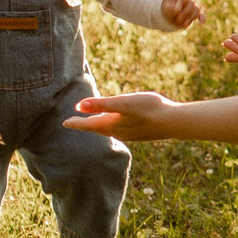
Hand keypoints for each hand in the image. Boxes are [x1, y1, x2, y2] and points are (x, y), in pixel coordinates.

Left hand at [63, 91, 185, 139]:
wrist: (173, 122)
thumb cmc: (148, 108)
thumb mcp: (123, 102)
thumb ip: (101, 104)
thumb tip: (78, 106)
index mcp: (112, 124)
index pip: (88, 125)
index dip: (76, 123)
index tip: (65, 123)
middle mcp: (119, 132)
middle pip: (97, 129)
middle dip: (86, 125)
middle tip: (75, 123)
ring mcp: (130, 134)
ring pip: (109, 131)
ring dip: (99, 127)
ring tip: (94, 123)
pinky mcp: (140, 133)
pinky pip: (120, 131)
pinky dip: (112, 128)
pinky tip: (118, 124)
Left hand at [160, 0, 204, 28]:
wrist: (169, 10)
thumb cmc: (167, 6)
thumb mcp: (166, 6)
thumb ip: (170, 7)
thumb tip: (177, 11)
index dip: (181, 3)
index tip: (176, 11)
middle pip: (192, 3)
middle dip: (185, 13)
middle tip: (178, 20)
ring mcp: (195, 4)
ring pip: (197, 9)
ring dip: (191, 17)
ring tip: (184, 24)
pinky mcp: (197, 11)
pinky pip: (202, 13)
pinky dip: (202, 18)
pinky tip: (200, 23)